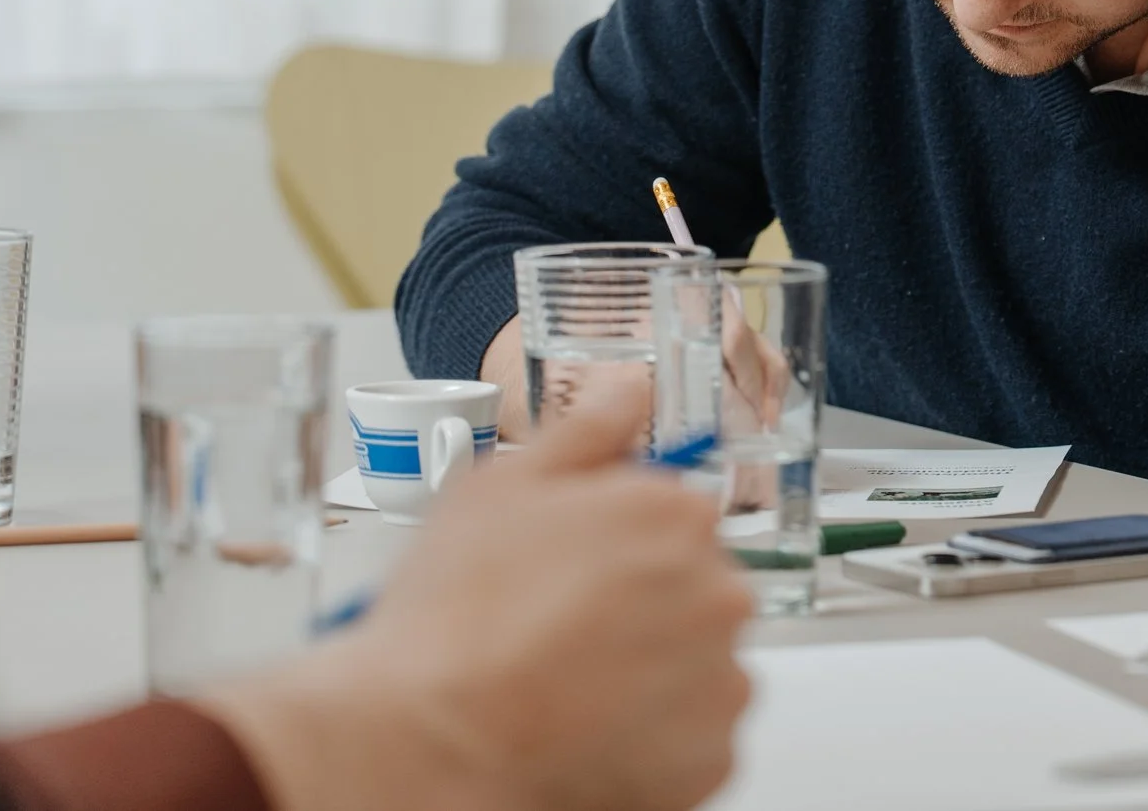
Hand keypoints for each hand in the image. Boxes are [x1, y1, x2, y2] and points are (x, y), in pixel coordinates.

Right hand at [201, 385, 753, 810]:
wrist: (429, 739)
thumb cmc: (456, 616)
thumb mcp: (504, 482)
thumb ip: (587, 428)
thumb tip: (635, 388)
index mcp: (676, 514)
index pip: (674, 514)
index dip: (615, 541)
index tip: (573, 567)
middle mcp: (718, 591)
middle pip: (693, 588)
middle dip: (641, 605)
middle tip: (562, 629)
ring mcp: (719, 680)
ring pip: (697, 663)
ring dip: (650, 673)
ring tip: (569, 685)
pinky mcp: (708, 759)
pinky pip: (692, 738)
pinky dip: (651, 738)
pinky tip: (588, 728)